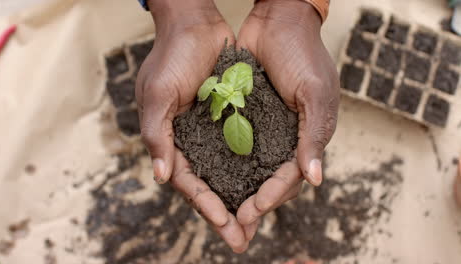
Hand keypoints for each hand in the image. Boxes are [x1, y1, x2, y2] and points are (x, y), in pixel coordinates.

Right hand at [135, 0, 248, 252]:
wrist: (195, 24)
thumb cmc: (171, 57)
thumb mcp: (157, 95)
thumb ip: (157, 136)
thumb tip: (163, 177)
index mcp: (172, 141)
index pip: (188, 183)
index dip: (205, 206)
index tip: (225, 226)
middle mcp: (193, 141)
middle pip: (210, 185)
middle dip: (225, 213)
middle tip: (243, 239)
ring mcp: (214, 131)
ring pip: (228, 172)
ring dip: (242, 196)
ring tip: (258, 220)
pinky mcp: (233, 117)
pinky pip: (243, 148)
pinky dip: (253, 167)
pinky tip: (268, 182)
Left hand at [235, 0, 338, 232]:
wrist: (277, 20)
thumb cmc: (303, 54)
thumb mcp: (315, 93)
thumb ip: (314, 136)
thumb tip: (315, 180)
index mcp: (306, 137)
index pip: (289, 177)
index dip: (272, 196)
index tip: (250, 211)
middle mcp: (284, 138)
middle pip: (268, 180)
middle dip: (252, 204)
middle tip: (231, 227)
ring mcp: (263, 128)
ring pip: (249, 169)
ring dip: (235, 191)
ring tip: (216, 211)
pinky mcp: (244, 116)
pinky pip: (233, 145)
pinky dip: (223, 163)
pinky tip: (207, 177)